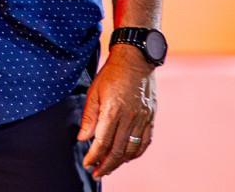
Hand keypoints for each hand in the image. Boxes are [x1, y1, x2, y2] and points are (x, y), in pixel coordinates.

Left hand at [80, 44, 156, 177]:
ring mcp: (143, 118)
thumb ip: (89, 117)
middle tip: (96, 174)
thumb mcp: (93, 91)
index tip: (87, 164)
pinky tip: (127, 157)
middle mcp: (131, 117)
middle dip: (106, 165)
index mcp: (114, 110)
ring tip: (109, 168)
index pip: (103, 141)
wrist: (136, 61)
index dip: (94, 156)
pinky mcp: (151, 118)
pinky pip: (145, 142)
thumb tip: (82, 139)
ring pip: (132, 149)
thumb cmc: (111, 74)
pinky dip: (136, 153)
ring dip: (121, 162)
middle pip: (118, 149)